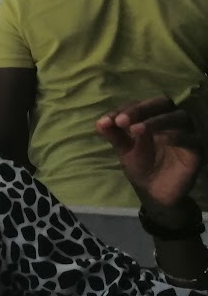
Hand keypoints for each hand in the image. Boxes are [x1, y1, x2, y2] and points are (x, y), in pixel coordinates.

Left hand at [97, 96, 202, 216]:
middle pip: (163, 103)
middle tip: (123, 121)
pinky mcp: (196, 151)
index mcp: (154, 116)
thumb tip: (99, 122)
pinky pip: (191, 139)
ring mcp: (187, 134)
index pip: (141, 104)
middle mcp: (172, 120)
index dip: (124, 109)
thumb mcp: (123, 148)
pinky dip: (177, 137)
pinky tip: (161, 139)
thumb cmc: (140, 165)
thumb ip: (113, 134)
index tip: (109, 121)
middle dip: (141, 109)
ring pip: (179, 117)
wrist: (154, 193)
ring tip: (137, 130)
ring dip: (156, 121)